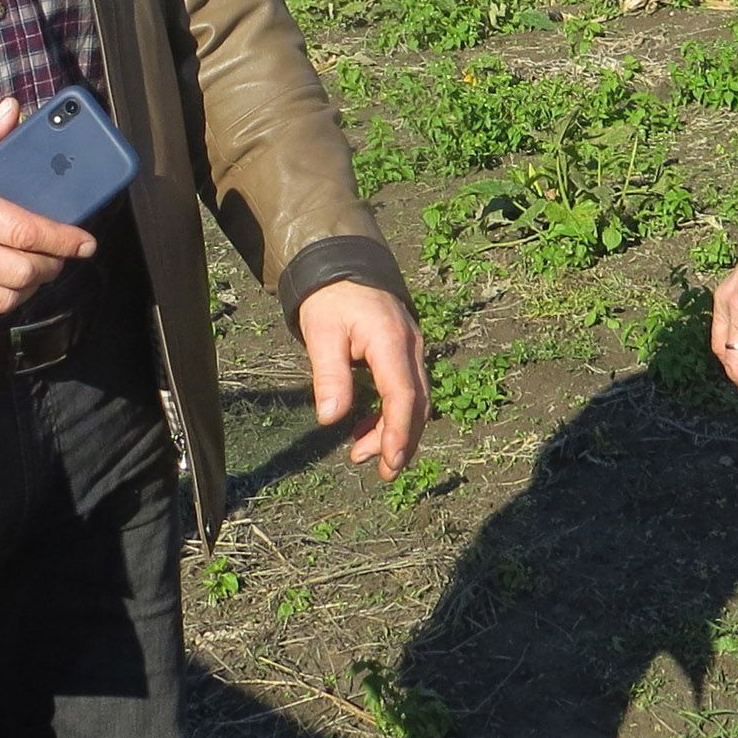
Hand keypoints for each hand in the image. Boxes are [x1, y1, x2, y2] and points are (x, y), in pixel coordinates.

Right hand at [0, 99, 97, 331]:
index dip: (63, 239)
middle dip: (51, 266)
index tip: (86, 242)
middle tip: (58, 256)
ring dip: (27, 290)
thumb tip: (13, 111)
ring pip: (4, 300)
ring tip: (33, 274)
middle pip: (22, 271)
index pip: (26, 231)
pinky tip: (2, 293)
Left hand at [297, 279, 427, 479]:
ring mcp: (411, 349)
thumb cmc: (330, 299)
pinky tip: (365, 428)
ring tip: (360, 453)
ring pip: (414, 399)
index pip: (402, 394)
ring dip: (393, 430)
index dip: (398, 432)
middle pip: (416, 402)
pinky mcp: (404, 353)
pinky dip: (390, 414)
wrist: (341, 265)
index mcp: (390, 340)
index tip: (390, 462)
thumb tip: (330, 418)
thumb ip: (329, 375)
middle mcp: (410, 346)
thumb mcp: (321, 333)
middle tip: (382, 471)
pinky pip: (405, 389)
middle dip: (401, 440)